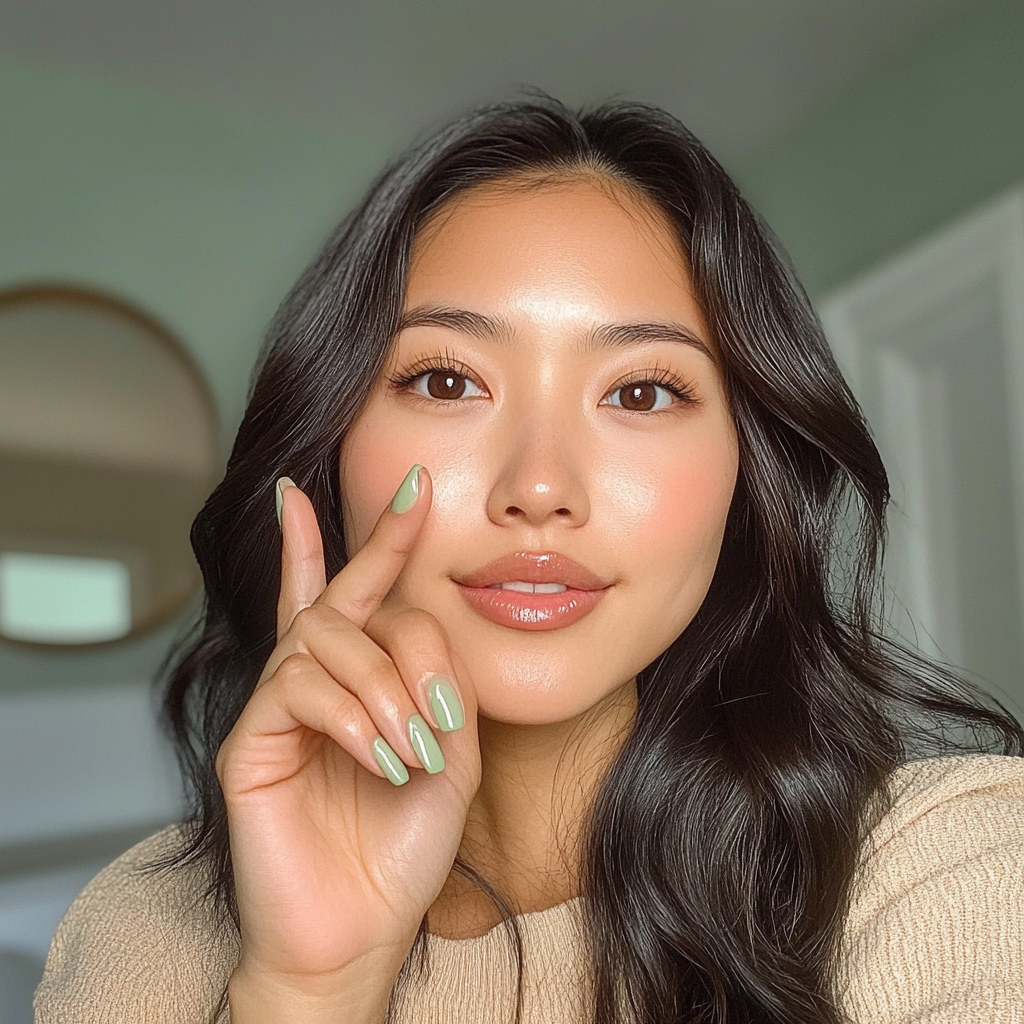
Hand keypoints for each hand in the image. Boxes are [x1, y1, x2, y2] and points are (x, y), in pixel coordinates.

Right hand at [218, 466, 480, 1022]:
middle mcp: (310, 681)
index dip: (378, 536)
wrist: (362, 932)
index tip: (408, 483)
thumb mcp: (453, 752)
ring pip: (323, 640)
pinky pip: (298, 688)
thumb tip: (420, 619)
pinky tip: (381, 759)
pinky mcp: (248, 741)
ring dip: (383, 689)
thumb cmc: (404, 846)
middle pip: (341, 601)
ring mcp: (275, 709)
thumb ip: (441, 680)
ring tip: (414, 749)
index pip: (356, 589)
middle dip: (395, 632)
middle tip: (436, 707)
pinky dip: (353, 718)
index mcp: (358, 680)